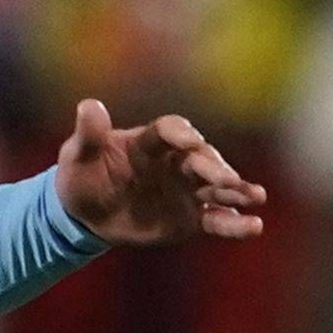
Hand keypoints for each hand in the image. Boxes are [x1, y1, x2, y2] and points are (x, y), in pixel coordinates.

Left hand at [52, 99, 268, 249]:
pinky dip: (235, 224)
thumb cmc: (82, 176)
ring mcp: (186, 190)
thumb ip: (89, 134)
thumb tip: (90, 106)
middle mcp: (174, 162)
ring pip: (217, 188)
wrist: (87, 214)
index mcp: (149, 143)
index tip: (189, 139)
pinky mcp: (191, 217)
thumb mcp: (76, 155)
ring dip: (237, 191)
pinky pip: (216, 220)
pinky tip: (254, 227)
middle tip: (226, 179)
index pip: (170, 132)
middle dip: (214, 167)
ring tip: (256, 196)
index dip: (180, 134)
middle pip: (200, 160)